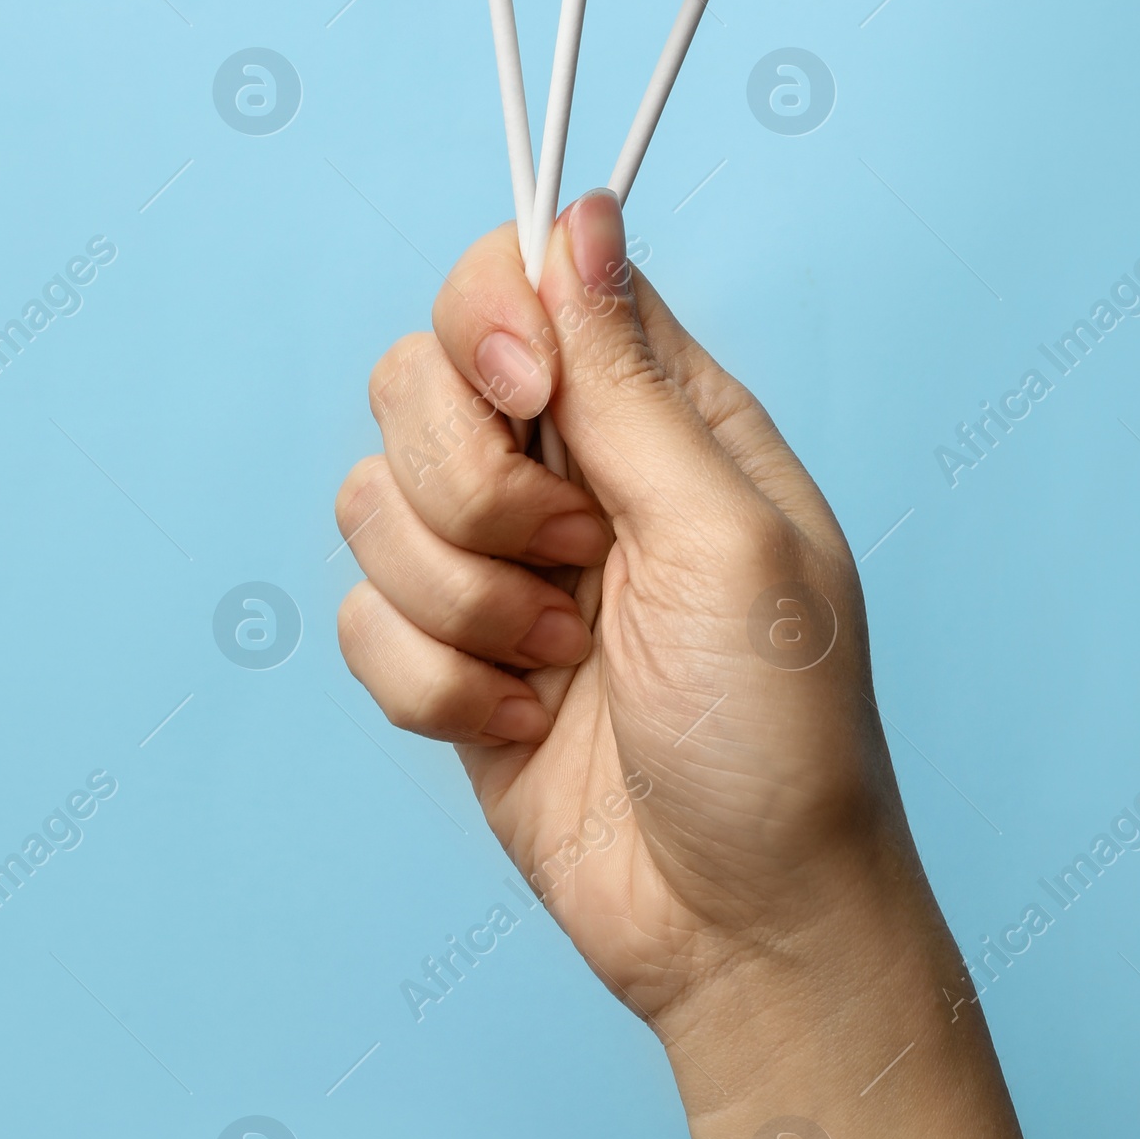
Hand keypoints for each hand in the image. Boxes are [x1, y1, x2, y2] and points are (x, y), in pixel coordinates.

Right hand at [335, 191, 920, 1033]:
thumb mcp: (725, 538)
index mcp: (660, 414)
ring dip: (462, 603)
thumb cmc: (779, 733)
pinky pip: (360, 619)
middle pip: (413, 377)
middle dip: (469, 486)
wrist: (742, 923)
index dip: (488, 317)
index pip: (520, 279)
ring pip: (368, 500)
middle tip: (572, 562)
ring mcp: (501, 567)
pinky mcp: (447, 660)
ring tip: (563, 666)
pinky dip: (434, 685)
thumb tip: (579, 215)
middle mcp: (572, 472)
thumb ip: (632, 380)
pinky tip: (526, 727)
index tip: (519, 388)